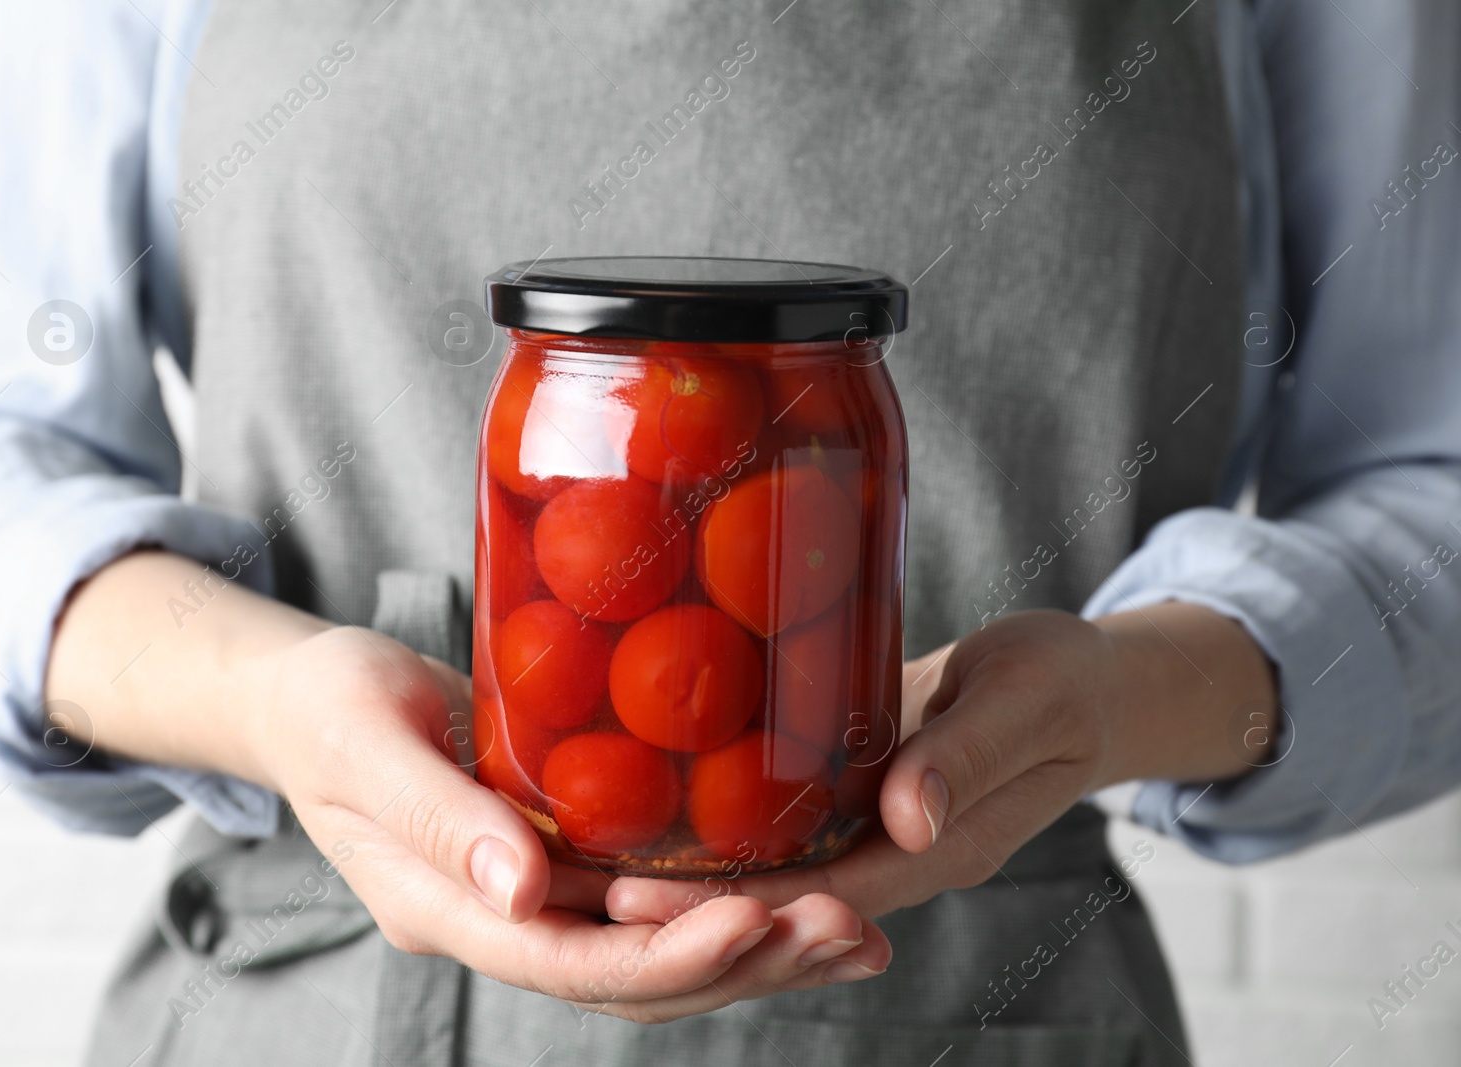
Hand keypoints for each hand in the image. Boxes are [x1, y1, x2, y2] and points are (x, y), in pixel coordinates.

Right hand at [247, 626, 888, 1021]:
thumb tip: (522, 894)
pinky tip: (801, 884)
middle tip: (846, 928)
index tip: (753, 919)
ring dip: (756, 946)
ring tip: (854, 929)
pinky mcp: (566, 856)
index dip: (663, 957)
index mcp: (446, 909)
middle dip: (741, 961)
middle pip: (631, 979)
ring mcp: (536, 895)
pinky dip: (729, 898)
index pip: (565, 964)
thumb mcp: (364, 742)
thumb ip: (438, 819)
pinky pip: (653, 897)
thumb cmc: (325, 705)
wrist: (312, 697)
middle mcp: (503, 920)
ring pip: (654, 949)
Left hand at [606, 606, 1275, 936]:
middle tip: (586, 888)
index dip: (727, 905)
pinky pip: (786, 827)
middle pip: (780, 899)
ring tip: (597, 859)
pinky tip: (656, 801)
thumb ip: (970, 755)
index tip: (641, 902)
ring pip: (775, 872)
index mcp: (939, 848)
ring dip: (694, 872)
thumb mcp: (1027, 702)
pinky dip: (725, 826)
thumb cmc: (1065, 684)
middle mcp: (896, 853)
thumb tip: (910, 818)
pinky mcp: (857, 798)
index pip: (818, 896)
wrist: (1084, 685)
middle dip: (687, 904)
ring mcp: (875, 832)